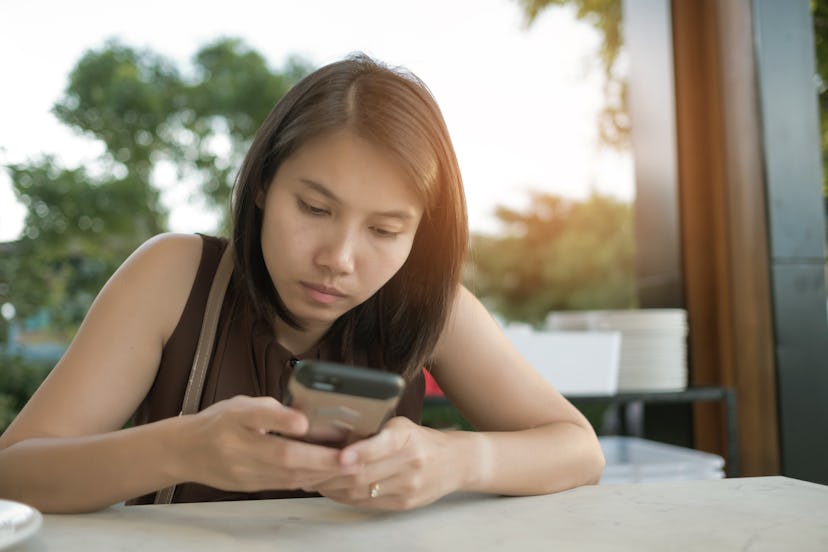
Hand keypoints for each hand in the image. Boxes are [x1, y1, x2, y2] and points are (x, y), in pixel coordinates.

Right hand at [179, 395, 356, 491]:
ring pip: (287, 476)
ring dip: (321, 473)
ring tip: (348, 467)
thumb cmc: (218, 422)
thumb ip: (271, 409)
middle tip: (350, 456)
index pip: (259, 416)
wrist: (185, 451)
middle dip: (320, 458)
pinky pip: (284, 485)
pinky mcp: (250, 486)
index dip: (283, 419)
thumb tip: (305, 418)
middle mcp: (238, 447)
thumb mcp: (240, 404)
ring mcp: (243, 471)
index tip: (304, 422)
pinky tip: (328, 475)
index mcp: (234, 419)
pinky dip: (309, 480)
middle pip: (283, 455)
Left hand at [307, 416, 464, 510]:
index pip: (381, 445)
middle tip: (306, 469)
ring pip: (362, 492)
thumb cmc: (420, 440)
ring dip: (333, 488)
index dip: (359, 452)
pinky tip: (332, 490)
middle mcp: (410, 463)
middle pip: (365, 474)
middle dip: (331, 474)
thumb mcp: (401, 426)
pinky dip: (345, 497)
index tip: (340, 456)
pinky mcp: (404, 503)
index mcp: (407, 438)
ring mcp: (408, 486)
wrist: (455, 462)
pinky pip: (368, 504)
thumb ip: (373, 431)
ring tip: (311, 480)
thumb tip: (331, 433)